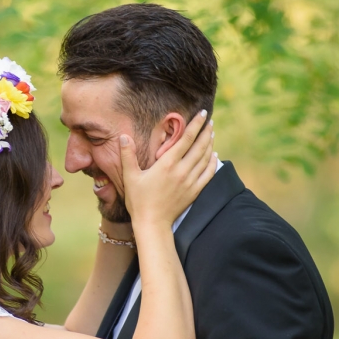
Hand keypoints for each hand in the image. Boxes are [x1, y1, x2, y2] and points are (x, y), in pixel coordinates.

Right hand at [121, 110, 215, 230]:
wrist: (152, 223)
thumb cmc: (139, 200)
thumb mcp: (130, 176)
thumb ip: (128, 155)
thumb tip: (124, 136)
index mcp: (167, 164)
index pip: (186, 139)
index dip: (195, 125)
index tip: (202, 114)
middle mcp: (182, 171)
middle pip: (199, 146)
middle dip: (206, 132)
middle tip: (210, 121)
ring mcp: (190, 182)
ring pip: (205, 159)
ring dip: (210, 144)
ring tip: (212, 134)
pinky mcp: (194, 192)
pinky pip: (208, 174)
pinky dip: (213, 163)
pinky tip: (214, 156)